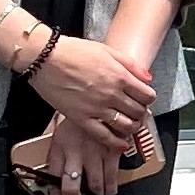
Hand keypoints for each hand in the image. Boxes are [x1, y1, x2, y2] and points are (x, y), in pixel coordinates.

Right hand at [28, 34, 155, 150]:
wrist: (45, 58)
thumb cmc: (72, 51)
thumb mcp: (106, 50)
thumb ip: (130, 64)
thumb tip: (147, 77)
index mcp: (119, 76)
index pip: (147, 95)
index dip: (148, 99)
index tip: (144, 99)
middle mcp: (111, 94)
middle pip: (138, 111)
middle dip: (141, 113)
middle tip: (137, 113)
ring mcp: (97, 108)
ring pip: (126, 126)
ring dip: (132, 128)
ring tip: (130, 126)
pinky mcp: (81, 118)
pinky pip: (103, 136)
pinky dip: (115, 142)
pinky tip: (120, 144)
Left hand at [49, 110, 126, 194]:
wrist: (98, 93)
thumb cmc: (79, 110)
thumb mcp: (59, 127)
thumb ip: (56, 147)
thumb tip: (50, 163)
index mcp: (59, 147)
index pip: (52, 180)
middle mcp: (75, 154)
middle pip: (71, 189)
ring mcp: (94, 154)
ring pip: (95, 186)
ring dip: (97, 194)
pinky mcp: (111, 150)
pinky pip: (113, 176)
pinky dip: (112, 186)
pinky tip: (110, 189)